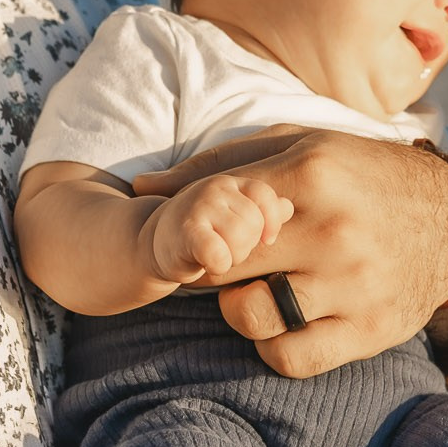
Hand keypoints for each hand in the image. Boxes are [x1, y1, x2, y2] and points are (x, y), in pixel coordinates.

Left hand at [133, 130, 447, 377]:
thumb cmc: (364, 175)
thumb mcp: (302, 146)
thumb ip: (222, 165)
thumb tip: (143, 190)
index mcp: (312, 174)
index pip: (215, 211)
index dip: (195, 229)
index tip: (201, 234)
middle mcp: (333, 231)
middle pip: (224, 266)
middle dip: (209, 269)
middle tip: (219, 266)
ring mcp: (353, 285)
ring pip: (250, 317)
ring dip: (239, 309)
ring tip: (257, 290)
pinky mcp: (369, 330)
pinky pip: (289, 358)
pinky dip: (274, 345)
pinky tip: (286, 321)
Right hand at [142, 174, 290, 283]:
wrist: (157, 243)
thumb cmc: (207, 230)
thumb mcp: (238, 216)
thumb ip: (266, 211)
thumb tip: (290, 207)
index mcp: (234, 181)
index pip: (267, 197)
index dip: (271, 222)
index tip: (268, 240)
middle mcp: (217, 187)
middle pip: (255, 222)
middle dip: (248, 244)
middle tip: (228, 248)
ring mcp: (200, 205)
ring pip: (241, 237)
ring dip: (233, 256)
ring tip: (217, 254)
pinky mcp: (186, 231)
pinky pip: (219, 253)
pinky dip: (219, 264)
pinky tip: (209, 264)